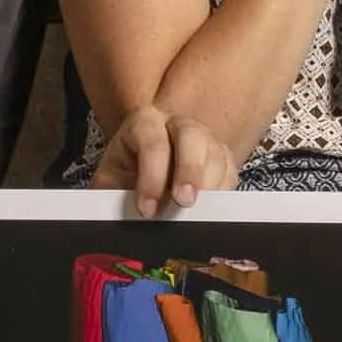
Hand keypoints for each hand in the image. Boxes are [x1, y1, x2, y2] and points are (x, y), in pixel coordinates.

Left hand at [93, 100, 235, 221]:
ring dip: (209, 185)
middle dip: (189, 170)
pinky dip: (222, 191)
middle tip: (184, 202)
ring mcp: (203, 138)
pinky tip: (211, 209)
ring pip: (216, 154)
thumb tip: (125, 218)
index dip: (151, 177)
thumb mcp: (111, 183)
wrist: (139, 176)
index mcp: (144, 123)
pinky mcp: (221, 157)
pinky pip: (230, 171)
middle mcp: (176, 124)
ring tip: (198, 213)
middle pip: (192, 137)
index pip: (152, 144)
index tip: (147, 210)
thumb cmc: (124, 177)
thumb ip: (116, 195)